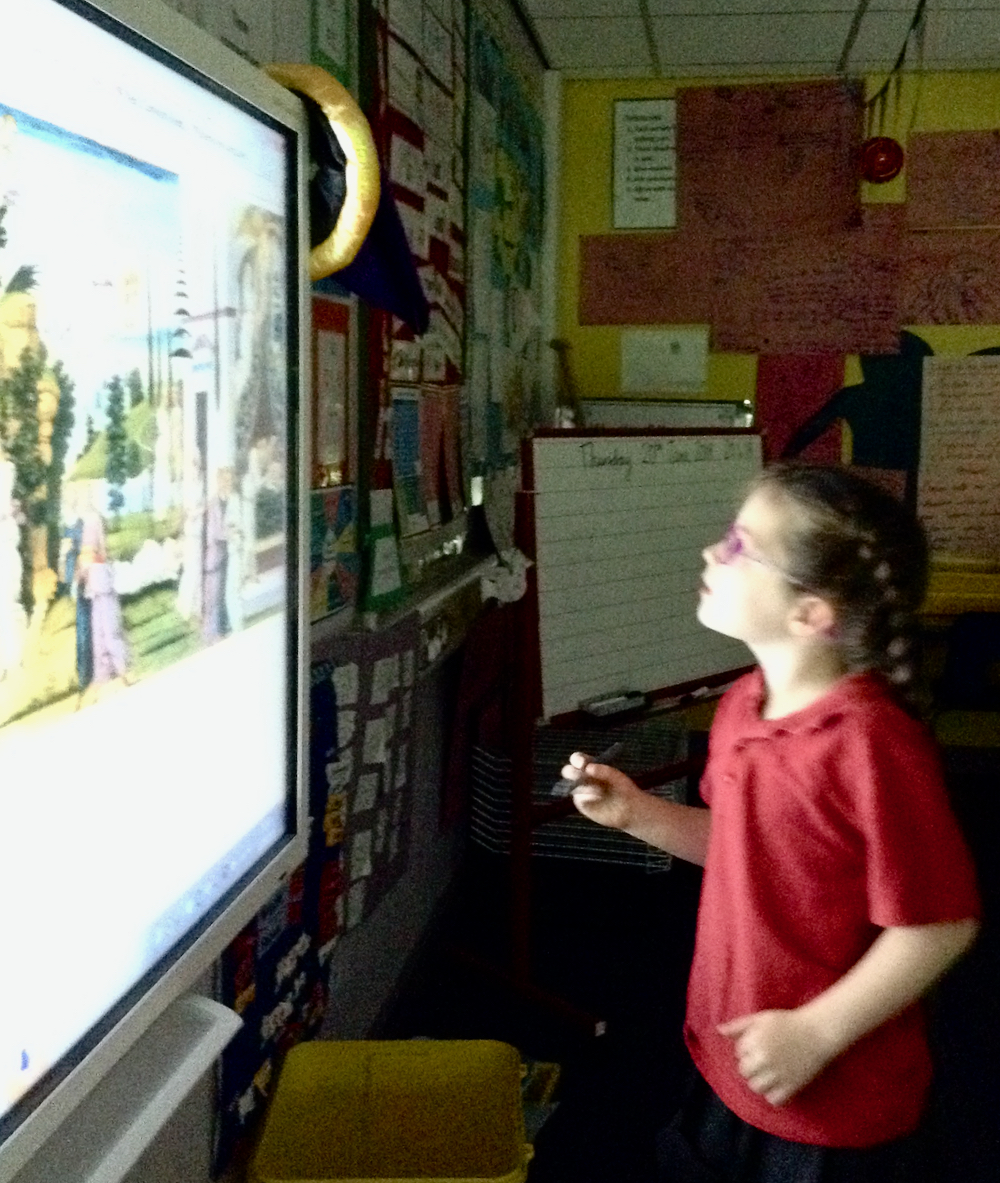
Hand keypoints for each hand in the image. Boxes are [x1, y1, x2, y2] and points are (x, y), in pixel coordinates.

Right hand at [559, 751, 643, 830]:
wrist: (629, 809)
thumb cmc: (623, 789)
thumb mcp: (616, 777)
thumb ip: (602, 771)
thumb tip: (587, 768)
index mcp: (590, 766)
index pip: (577, 759)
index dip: (577, 759)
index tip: (583, 764)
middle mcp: (582, 777)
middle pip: (568, 771)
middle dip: (572, 772)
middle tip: (582, 776)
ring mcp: (580, 791)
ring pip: (571, 785)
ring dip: (583, 786)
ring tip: (599, 791)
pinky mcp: (581, 803)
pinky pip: (578, 798)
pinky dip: (586, 798)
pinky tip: (598, 800)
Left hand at [716, 1009, 833, 1106]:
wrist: (818, 1032)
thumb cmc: (788, 1022)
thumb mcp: (761, 1018)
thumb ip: (738, 1026)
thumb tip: (718, 1031)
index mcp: (754, 1041)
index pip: (739, 1054)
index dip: (748, 1049)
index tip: (761, 1044)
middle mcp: (764, 1059)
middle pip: (744, 1072)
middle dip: (751, 1066)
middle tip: (766, 1059)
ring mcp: (778, 1074)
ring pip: (756, 1087)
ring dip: (760, 1081)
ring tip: (770, 1072)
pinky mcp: (791, 1086)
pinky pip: (774, 1100)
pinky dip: (774, 1095)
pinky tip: (779, 1084)